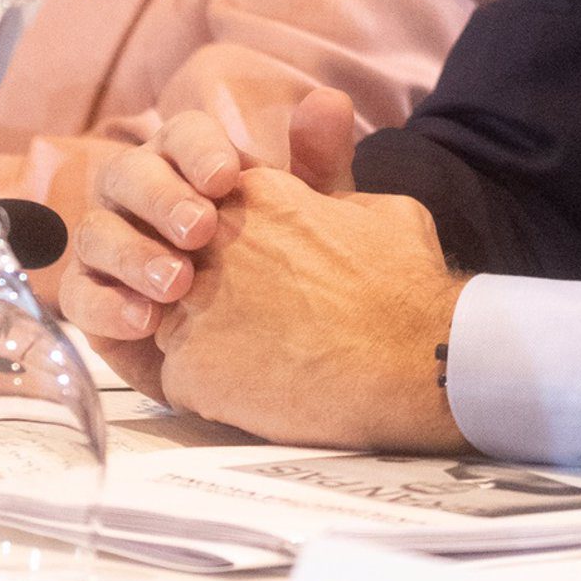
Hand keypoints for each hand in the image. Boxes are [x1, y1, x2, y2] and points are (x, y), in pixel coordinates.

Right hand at [59, 90, 356, 391]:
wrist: (261, 340)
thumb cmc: (280, 261)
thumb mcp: (305, 215)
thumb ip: (317, 160)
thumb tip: (328, 101)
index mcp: (187, 160)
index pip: (181, 134)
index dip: (199, 151)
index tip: (228, 177)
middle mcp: (139, 193)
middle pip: (129, 173)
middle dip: (162, 198)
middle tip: (201, 229)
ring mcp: (109, 244)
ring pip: (97, 232)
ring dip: (134, 254)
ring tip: (178, 284)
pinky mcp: (91, 299)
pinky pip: (78, 295)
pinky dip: (106, 306)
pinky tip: (145, 320)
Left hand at [152, 168, 465, 448]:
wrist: (416, 359)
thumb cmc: (405, 283)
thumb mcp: (375, 206)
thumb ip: (329, 188)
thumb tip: (322, 197)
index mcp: (254, 195)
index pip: (206, 208)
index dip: (229, 243)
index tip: (259, 269)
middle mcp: (210, 242)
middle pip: (175, 260)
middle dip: (200, 286)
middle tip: (250, 318)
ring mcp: (192, 306)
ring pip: (164, 318)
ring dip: (196, 337)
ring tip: (250, 359)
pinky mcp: (188, 370)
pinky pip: (172, 376)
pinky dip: (203, 388)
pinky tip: (250, 392)